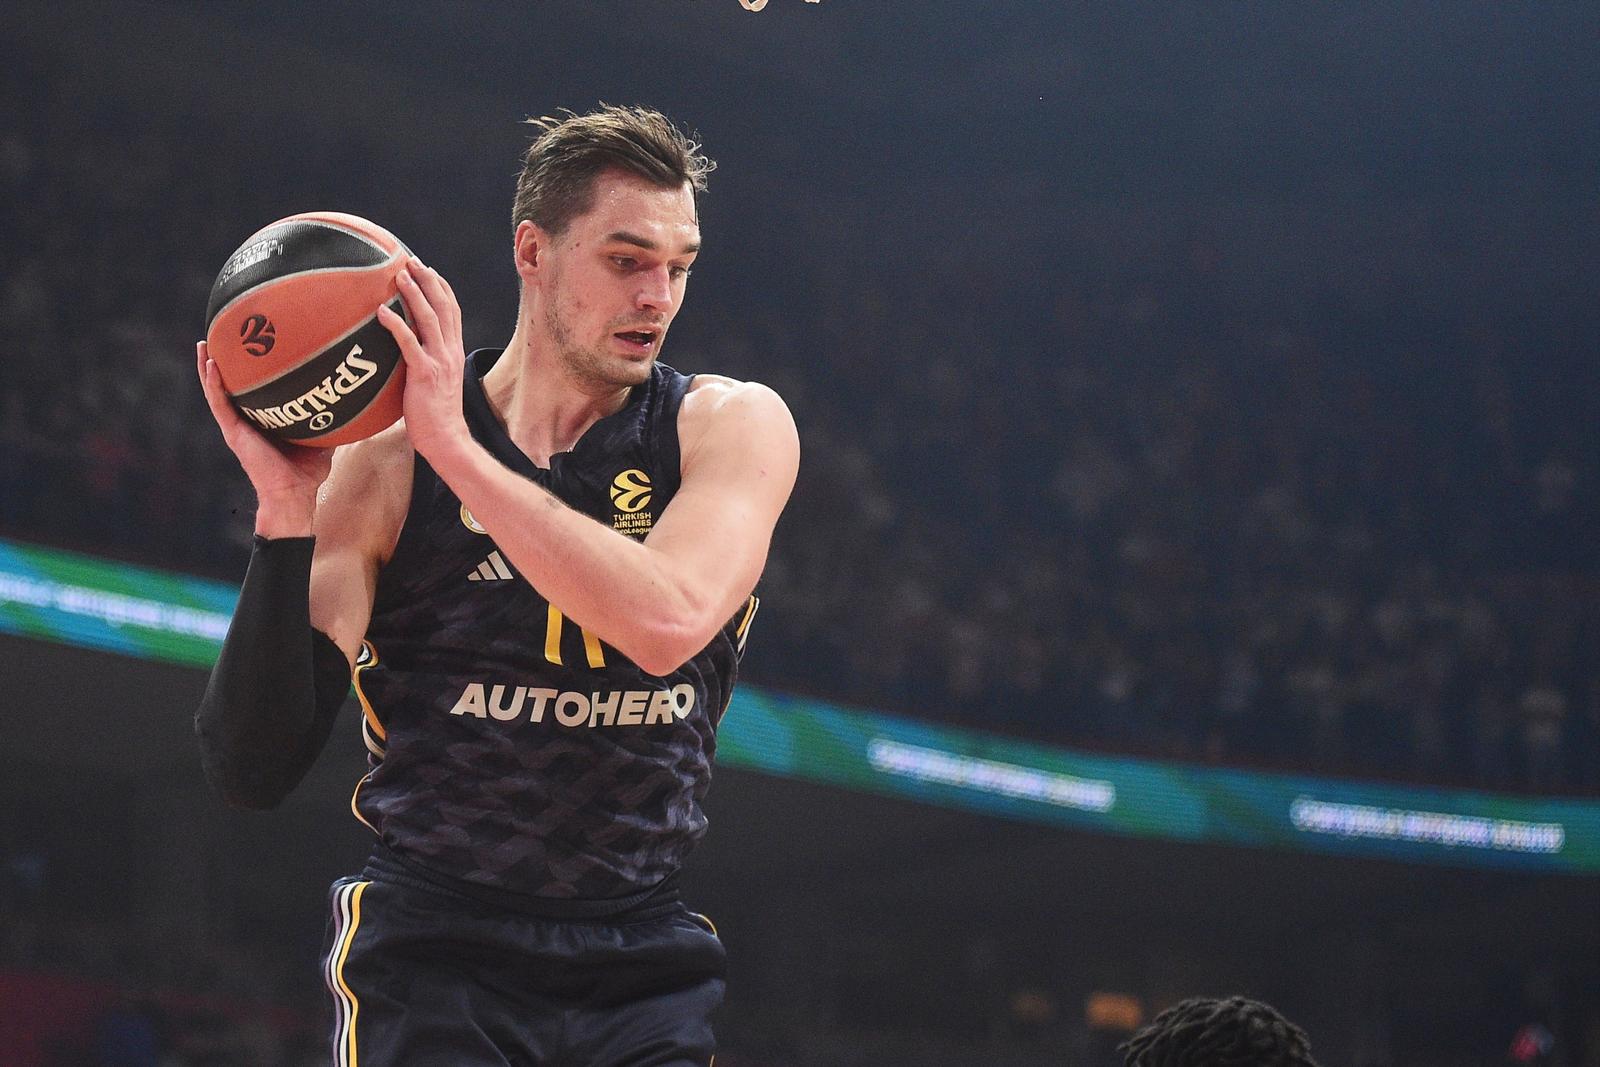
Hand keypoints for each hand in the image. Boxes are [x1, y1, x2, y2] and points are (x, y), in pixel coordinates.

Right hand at [196, 340, 331, 533]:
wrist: (293, 495)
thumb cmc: (307, 472)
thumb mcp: (322, 438)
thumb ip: (330, 418)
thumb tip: (353, 400)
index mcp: (263, 419)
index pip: (254, 388)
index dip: (249, 367)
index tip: (250, 341)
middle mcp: (247, 419)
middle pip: (231, 384)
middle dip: (225, 360)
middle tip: (222, 332)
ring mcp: (237, 426)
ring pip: (217, 391)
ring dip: (209, 367)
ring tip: (205, 343)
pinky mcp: (233, 434)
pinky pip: (220, 404)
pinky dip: (213, 385)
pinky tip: (210, 364)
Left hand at [378, 257, 467, 463]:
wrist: (446, 440)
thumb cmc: (435, 417)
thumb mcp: (435, 383)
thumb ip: (424, 364)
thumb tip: (402, 356)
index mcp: (454, 352)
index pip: (453, 312)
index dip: (442, 288)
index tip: (428, 270)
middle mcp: (450, 352)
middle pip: (443, 307)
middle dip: (429, 280)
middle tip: (411, 261)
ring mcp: (439, 361)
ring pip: (429, 318)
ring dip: (414, 293)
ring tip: (400, 275)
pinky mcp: (425, 374)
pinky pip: (409, 343)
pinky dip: (396, 325)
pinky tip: (380, 313)